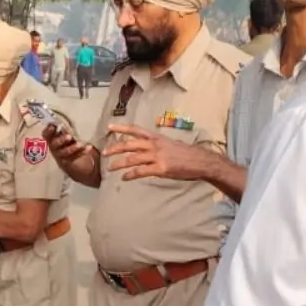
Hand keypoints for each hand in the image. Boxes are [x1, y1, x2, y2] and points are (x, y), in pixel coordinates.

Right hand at [43, 123, 90, 164]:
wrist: (72, 156)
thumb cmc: (68, 139)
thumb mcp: (66, 133)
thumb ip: (65, 129)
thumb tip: (68, 123)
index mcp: (51, 138)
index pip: (46, 134)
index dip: (48, 131)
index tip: (53, 126)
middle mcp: (54, 147)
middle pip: (54, 144)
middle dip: (61, 140)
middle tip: (69, 136)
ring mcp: (60, 155)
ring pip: (64, 152)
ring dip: (72, 148)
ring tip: (80, 144)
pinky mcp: (68, 161)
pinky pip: (75, 157)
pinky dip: (82, 152)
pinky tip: (89, 147)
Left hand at [104, 123, 224, 181]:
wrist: (200, 161)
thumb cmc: (186, 154)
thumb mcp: (170, 144)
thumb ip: (157, 145)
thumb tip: (148, 148)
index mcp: (157, 138)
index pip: (136, 130)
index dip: (122, 128)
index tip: (110, 127)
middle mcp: (155, 145)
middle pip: (129, 144)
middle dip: (115, 148)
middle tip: (104, 152)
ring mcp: (157, 156)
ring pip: (132, 159)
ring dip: (119, 164)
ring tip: (110, 168)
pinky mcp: (160, 168)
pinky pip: (140, 172)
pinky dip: (130, 175)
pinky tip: (125, 178)